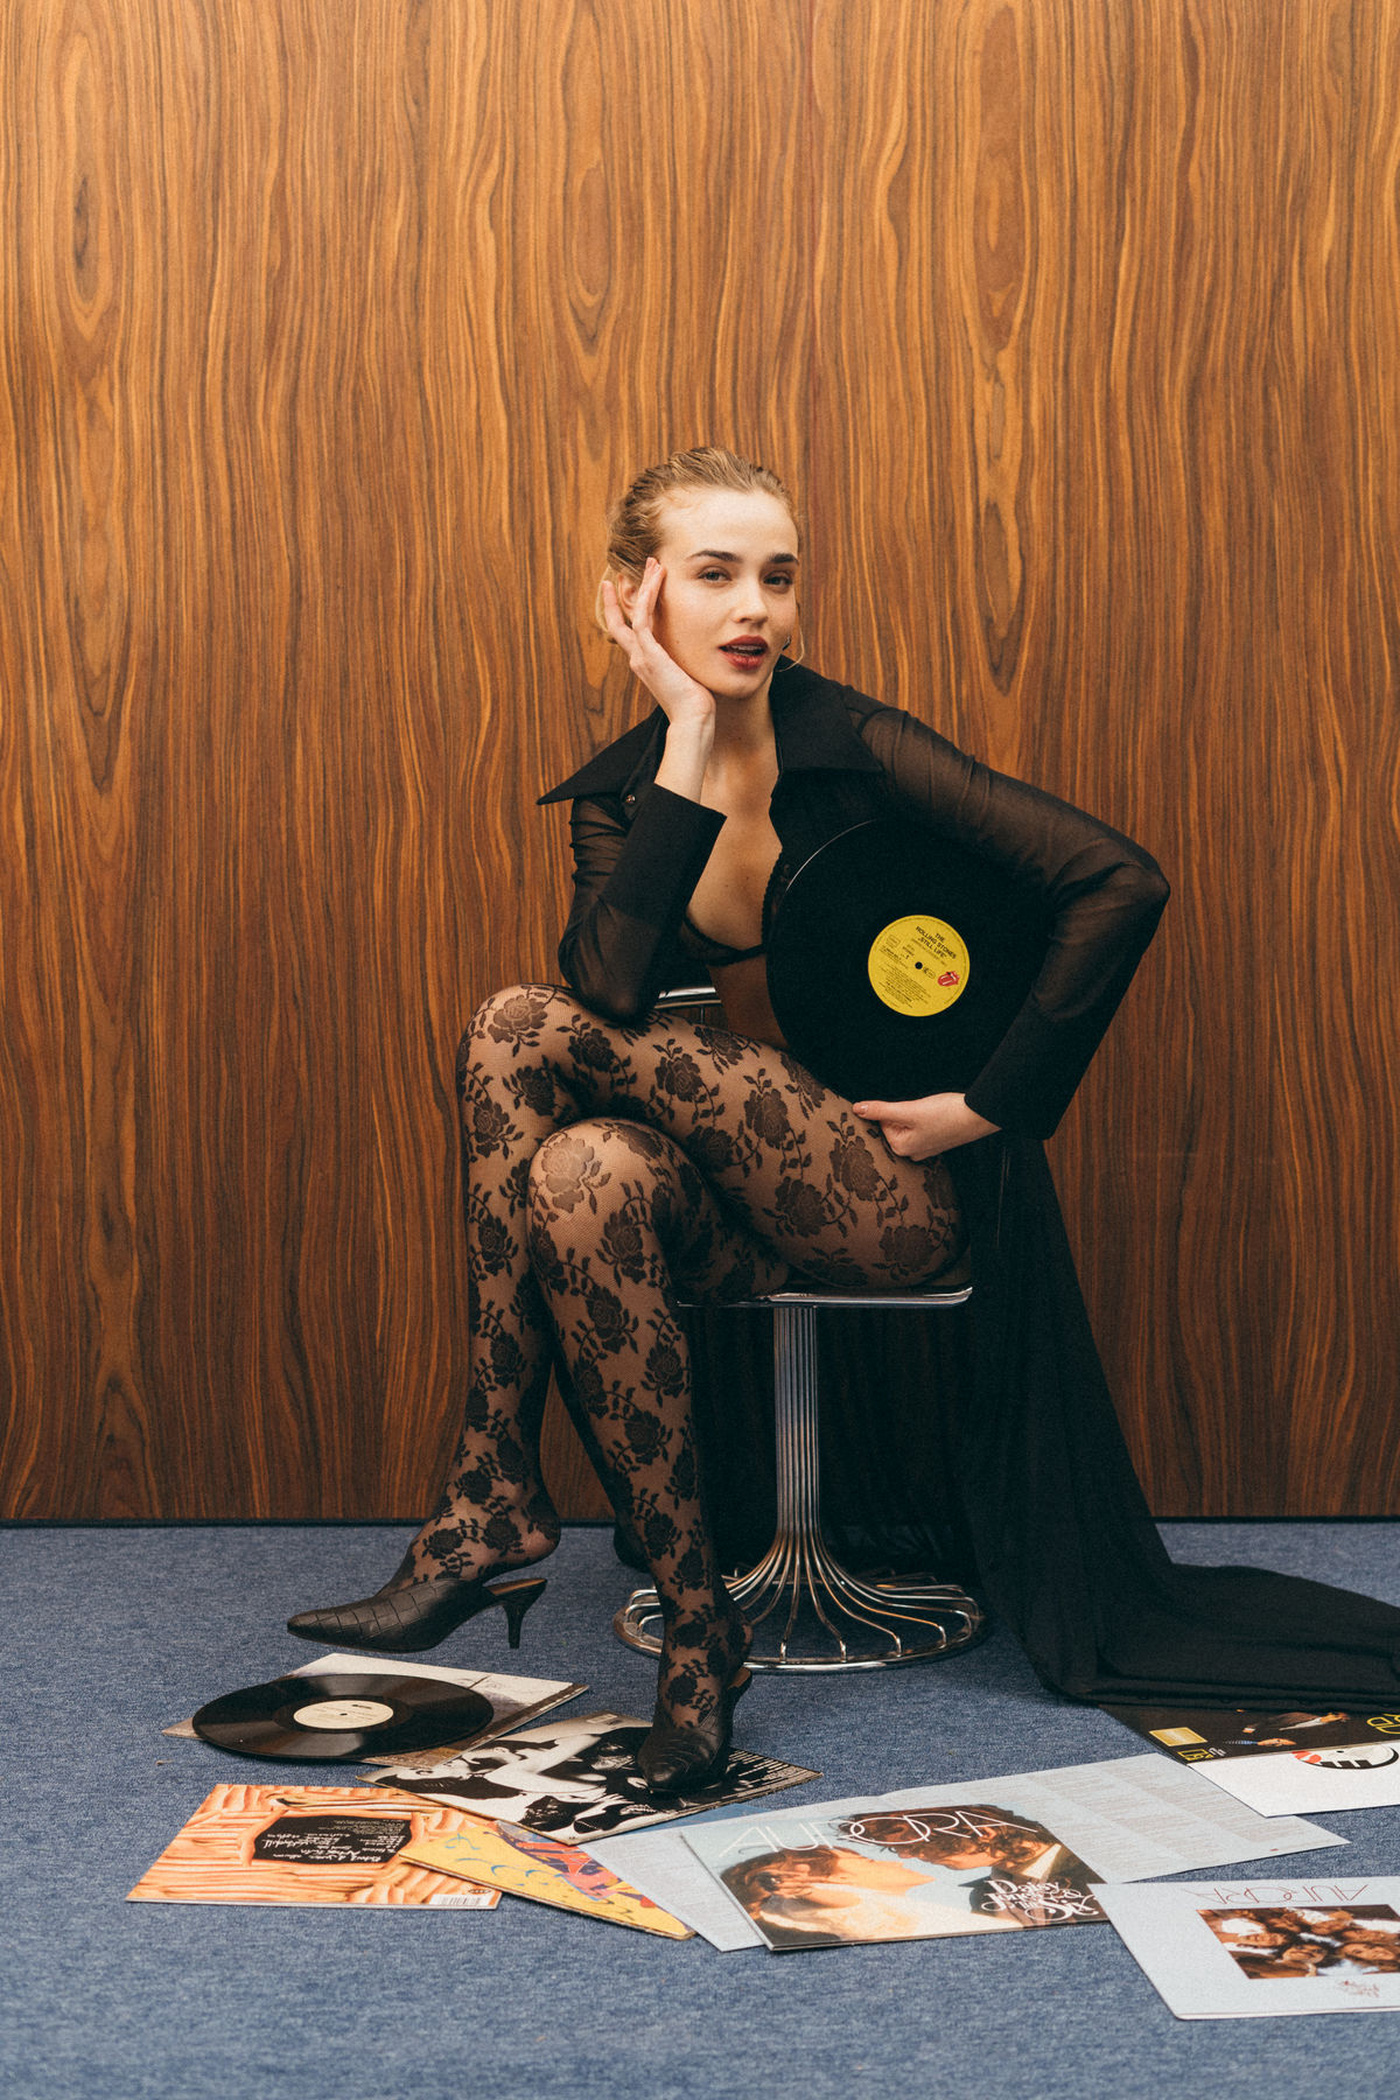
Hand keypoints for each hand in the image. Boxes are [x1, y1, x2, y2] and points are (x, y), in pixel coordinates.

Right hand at [601, 558, 714, 732]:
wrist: (691, 720)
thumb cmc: (695, 705)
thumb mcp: (688, 677)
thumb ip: (685, 663)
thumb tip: (697, 654)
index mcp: (646, 664)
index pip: (629, 632)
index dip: (625, 610)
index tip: (627, 590)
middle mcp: (638, 659)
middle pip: (623, 619)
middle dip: (628, 591)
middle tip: (642, 567)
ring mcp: (641, 656)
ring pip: (635, 612)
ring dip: (643, 585)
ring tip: (653, 563)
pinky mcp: (650, 653)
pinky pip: (643, 617)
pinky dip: (647, 596)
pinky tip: (656, 579)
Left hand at [852, 1092, 999, 1160]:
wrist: (978, 1115)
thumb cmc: (946, 1114)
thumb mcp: (909, 1109)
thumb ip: (881, 1110)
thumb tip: (857, 1109)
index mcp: (902, 1148)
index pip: (882, 1123)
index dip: (893, 1110)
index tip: (909, 1109)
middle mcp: (912, 1153)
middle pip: (894, 1125)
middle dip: (903, 1113)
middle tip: (922, 1112)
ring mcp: (925, 1148)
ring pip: (908, 1124)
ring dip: (915, 1115)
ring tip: (931, 1114)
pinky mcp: (935, 1140)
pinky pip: (920, 1127)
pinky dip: (925, 1118)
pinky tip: (937, 1116)